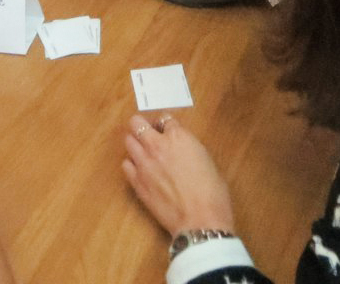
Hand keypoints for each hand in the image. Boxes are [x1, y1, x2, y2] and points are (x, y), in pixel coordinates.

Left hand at [123, 115, 235, 237]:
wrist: (200, 220)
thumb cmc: (212, 193)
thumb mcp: (206, 160)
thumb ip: (189, 148)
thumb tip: (181, 149)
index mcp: (179, 137)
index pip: (165, 119)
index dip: (166, 126)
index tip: (168, 132)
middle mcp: (157, 145)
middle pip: (137, 122)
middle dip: (143, 126)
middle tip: (150, 136)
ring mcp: (143, 163)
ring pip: (128, 140)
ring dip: (136, 143)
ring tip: (145, 153)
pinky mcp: (136, 181)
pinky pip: (126, 164)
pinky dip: (132, 165)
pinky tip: (141, 171)